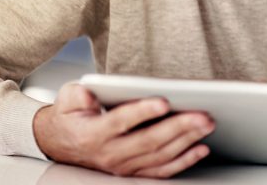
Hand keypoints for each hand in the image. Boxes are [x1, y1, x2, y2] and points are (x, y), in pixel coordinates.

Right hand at [32, 82, 214, 177]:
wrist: (59, 143)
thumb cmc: (71, 116)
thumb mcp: (68, 99)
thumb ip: (77, 94)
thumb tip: (88, 93)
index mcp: (93, 133)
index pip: (121, 121)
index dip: (143, 111)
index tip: (164, 101)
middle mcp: (110, 153)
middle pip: (149, 141)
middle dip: (180, 127)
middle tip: (203, 114)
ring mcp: (123, 166)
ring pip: (160, 156)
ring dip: (187, 141)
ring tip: (207, 125)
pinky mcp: (133, 172)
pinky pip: (161, 171)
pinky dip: (183, 161)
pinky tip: (201, 149)